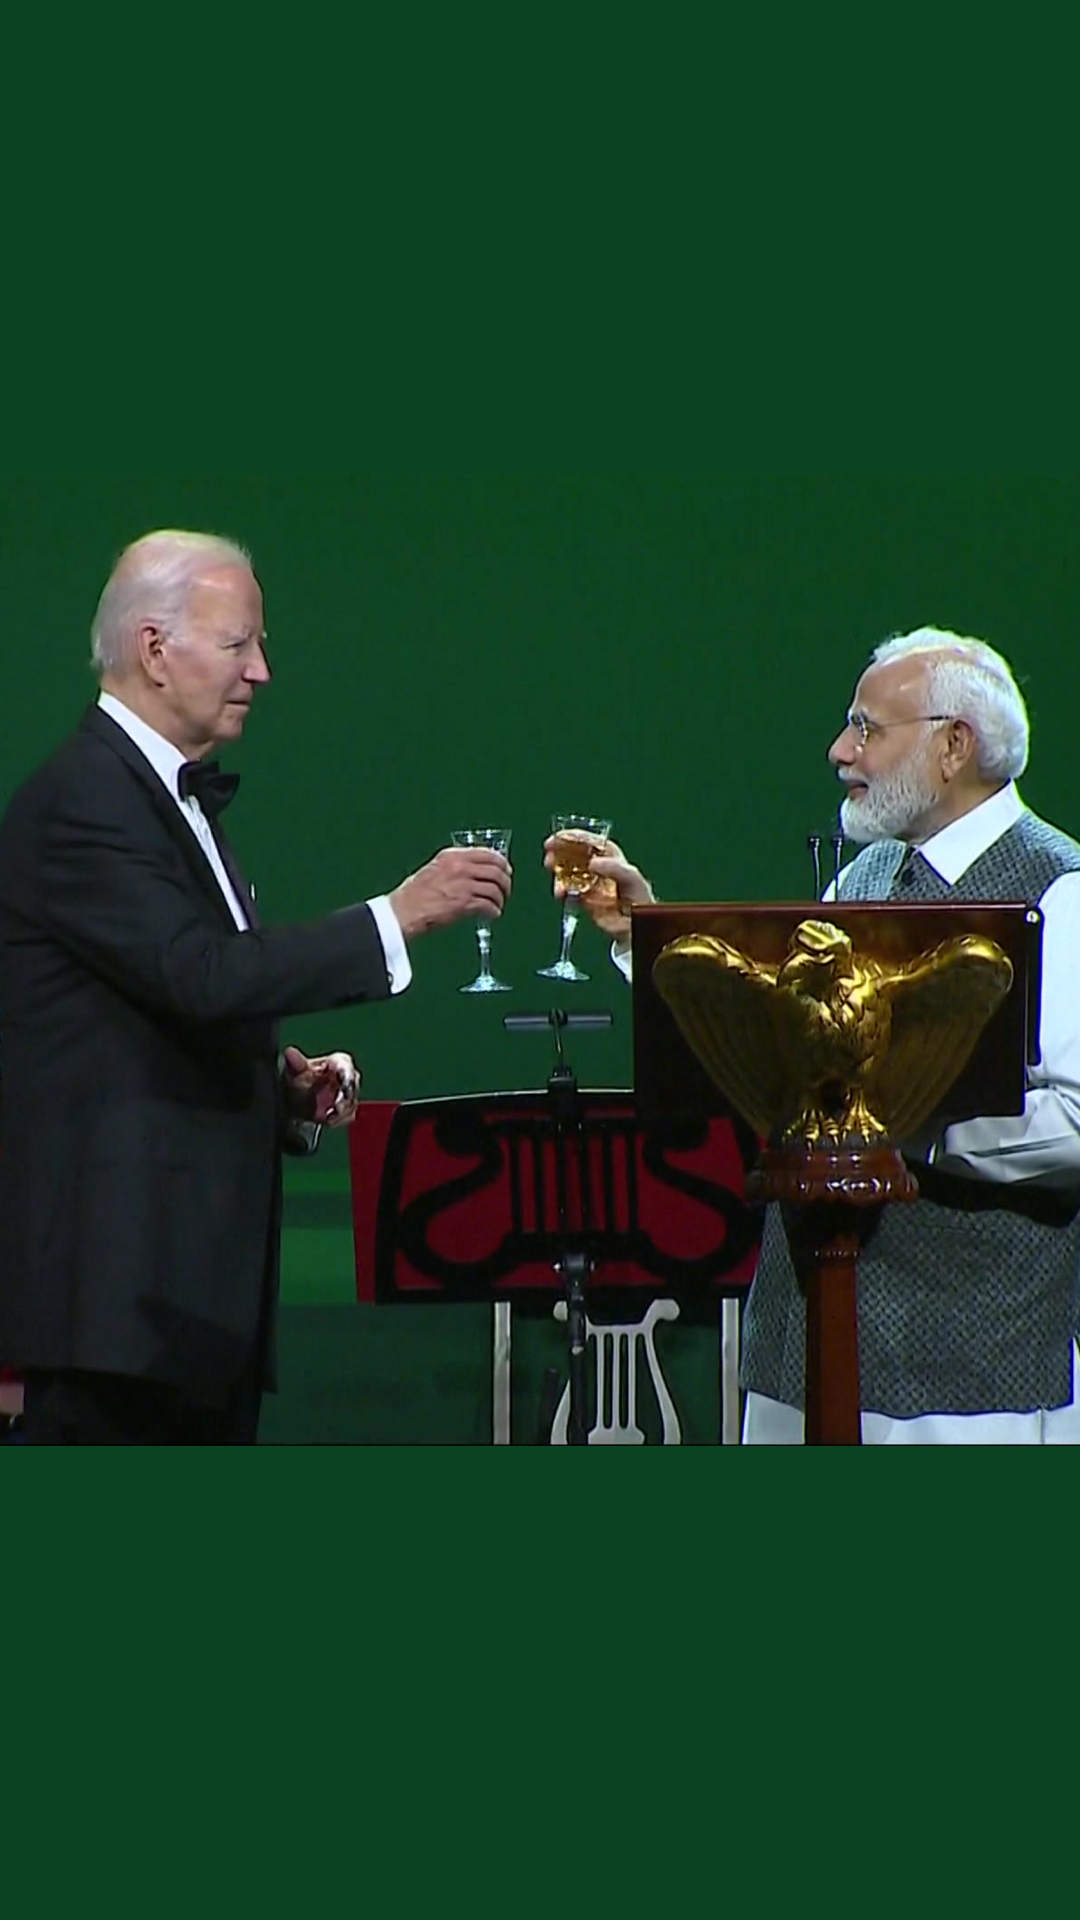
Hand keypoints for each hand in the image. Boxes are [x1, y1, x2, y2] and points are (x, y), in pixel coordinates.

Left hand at [283, 1047, 363, 1128]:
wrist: (294, 1101)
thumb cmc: (299, 1079)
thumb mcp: (296, 1070)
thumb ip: (296, 1062)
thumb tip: (290, 1052)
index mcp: (338, 1062)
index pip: (347, 1066)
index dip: (347, 1076)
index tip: (343, 1086)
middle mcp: (347, 1077)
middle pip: (353, 1086)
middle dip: (345, 1098)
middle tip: (336, 1107)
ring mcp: (348, 1095)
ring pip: (351, 1103)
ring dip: (342, 1111)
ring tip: (329, 1116)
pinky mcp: (346, 1110)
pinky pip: (347, 1116)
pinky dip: (339, 1120)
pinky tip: (328, 1121)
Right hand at [389, 846, 511, 940]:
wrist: (404, 911)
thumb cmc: (413, 895)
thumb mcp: (434, 869)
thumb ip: (454, 867)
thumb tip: (475, 871)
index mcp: (452, 856)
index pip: (487, 853)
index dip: (500, 863)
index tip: (505, 870)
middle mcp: (460, 866)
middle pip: (496, 870)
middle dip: (505, 881)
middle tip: (505, 889)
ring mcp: (463, 884)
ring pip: (495, 888)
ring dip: (500, 898)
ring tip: (498, 905)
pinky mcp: (465, 903)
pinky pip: (488, 905)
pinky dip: (494, 911)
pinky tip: (492, 915)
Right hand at [543, 835, 655, 940]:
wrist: (636, 924)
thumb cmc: (639, 896)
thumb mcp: (631, 877)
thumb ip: (613, 867)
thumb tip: (592, 862)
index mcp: (609, 855)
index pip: (588, 841)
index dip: (572, 837)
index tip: (557, 837)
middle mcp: (597, 866)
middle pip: (573, 853)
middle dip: (559, 851)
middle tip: (548, 853)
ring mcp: (588, 882)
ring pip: (567, 871)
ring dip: (557, 871)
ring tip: (551, 871)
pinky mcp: (583, 898)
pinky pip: (567, 891)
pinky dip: (561, 890)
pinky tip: (560, 893)